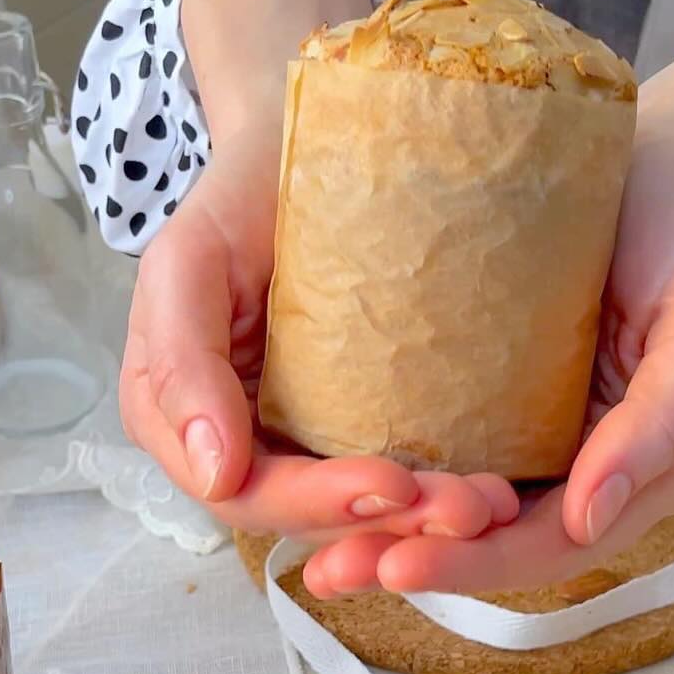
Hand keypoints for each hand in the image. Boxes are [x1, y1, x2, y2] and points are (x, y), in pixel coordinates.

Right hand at [119, 122, 518, 541]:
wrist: (302, 149)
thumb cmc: (240, 196)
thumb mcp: (189, 260)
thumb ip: (182, 361)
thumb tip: (215, 474)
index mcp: (179, 422)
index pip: (245, 495)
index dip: (315, 504)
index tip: (395, 485)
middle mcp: (235, 447)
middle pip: (308, 517)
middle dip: (387, 524)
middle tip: (470, 508)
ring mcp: (296, 443)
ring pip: (355, 513)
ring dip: (424, 523)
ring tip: (494, 505)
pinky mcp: (353, 429)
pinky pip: (391, 481)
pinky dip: (437, 493)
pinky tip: (495, 490)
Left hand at [303, 86, 673, 595]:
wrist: (663, 162)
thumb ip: (668, 417)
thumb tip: (587, 515)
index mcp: (642, 471)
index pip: (552, 542)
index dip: (477, 564)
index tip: (397, 567)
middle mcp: (583, 472)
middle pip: (492, 542)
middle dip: (413, 563)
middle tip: (331, 572)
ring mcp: (535, 440)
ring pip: (458, 513)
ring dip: (388, 539)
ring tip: (316, 558)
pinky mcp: (493, 403)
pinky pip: (439, 455)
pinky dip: (389, 481)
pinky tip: (326, 488)